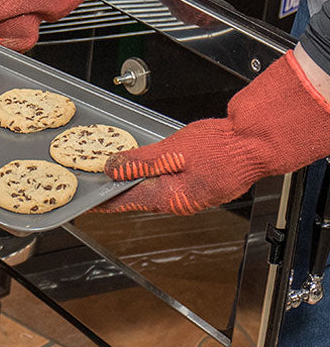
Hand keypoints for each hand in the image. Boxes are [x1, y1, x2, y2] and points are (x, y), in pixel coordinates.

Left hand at [97, 51, 329, 213]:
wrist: (258, 142)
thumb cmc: (222, 147)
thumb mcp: (173, 150)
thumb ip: (141, 161)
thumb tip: (112, 169)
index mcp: (171, 197)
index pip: (128, 201)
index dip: (106, 201)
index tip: (88, 203)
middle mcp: (181, 200)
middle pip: (141, 196)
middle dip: (119, 190)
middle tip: (98, 184)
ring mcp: (193, 193)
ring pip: (156, 188)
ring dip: (136, 181)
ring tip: (117, 174)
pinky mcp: (202, 183)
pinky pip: (171, 181)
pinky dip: (155, 174)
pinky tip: (149, 164)